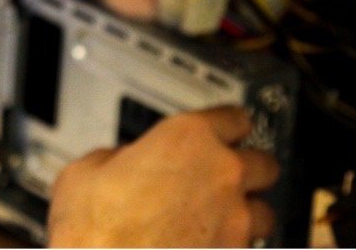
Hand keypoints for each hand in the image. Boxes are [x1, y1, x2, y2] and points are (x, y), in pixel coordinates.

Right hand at [48, 107, 277, 247]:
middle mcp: (221, 177)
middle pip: (265, 163)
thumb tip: (129, 163)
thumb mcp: (90, 170)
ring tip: (222, 215)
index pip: (234, 118)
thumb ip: (124, 158)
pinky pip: (246, 248)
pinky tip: (205, 245)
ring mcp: (234, 225)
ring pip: (266, 211)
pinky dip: (230, 246)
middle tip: (227, 170)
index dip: (228, 123)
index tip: (225, 126)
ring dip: (248, 211)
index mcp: (187, 139)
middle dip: (250, 166)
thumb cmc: (96, 227)